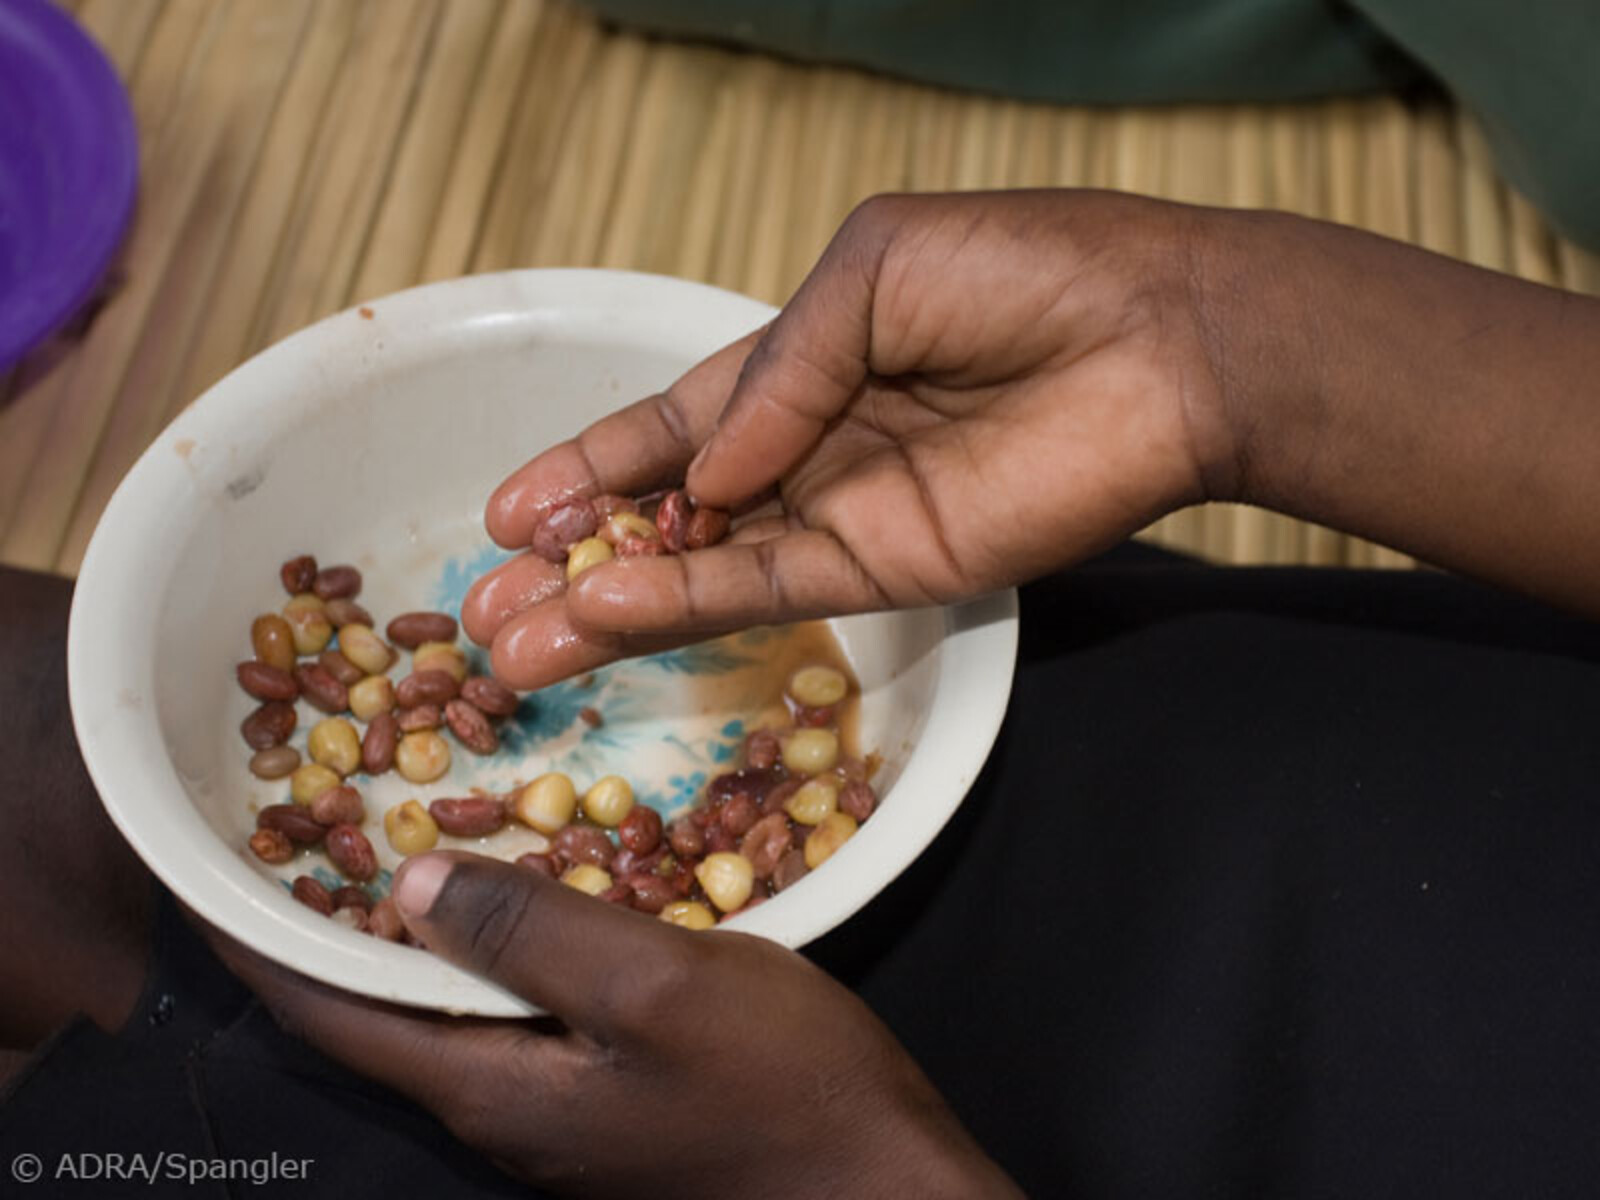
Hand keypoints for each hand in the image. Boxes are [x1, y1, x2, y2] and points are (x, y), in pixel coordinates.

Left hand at [208, 852, 1020, 1198]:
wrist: (886, 1185)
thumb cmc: (784, 1085)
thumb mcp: (659, 987)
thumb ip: (535, 933)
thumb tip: (407, 888)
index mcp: (493, 1090)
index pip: (334, 1015)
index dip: (267, 938)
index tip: (217, 866)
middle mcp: (504, 1111)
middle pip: (380, 1017)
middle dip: (330, 925)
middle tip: (307, 826)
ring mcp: (559, 1112)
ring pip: (450, 1012)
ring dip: (412, 933)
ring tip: (393, 844)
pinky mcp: (609, 1100)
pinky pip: (518, 1016)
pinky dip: (493, 950)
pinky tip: (524, 897)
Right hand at [465, 190, 1232, 686]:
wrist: (1160, 340)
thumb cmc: (1025, 271)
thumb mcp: (869, 275)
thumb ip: (771, 375)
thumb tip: (698, 475)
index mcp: (802, 364)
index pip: (672, 427)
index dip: (588, 467)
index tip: (506, 511)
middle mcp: (809, 449)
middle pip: (664, 517)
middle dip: (571, 558)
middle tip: (483, 605)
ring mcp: (841, 516)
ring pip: (695, 572)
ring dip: (600, 607)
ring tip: (505, 646)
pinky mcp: (882, 569)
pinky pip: (760, 591)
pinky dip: (678, 607)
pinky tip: (599, 618)